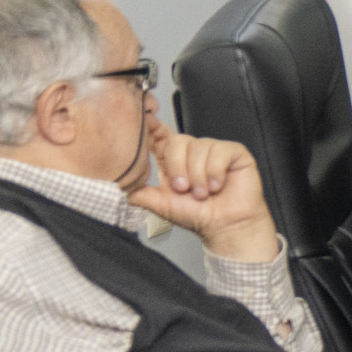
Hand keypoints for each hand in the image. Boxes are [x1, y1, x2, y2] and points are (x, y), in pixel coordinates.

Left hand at [130, 121, 279, 264]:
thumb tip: (117, 185)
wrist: (225, 227)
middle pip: (177, 141)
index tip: (147, 125)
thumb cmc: (198, 216)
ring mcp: (214, 151)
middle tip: (183, 188)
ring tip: (203, 193)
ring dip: (198, 176)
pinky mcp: (234, 153)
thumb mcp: (160, 204)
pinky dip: (215, 172)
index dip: (154, 128)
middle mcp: (193, 152)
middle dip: (177, 167)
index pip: (161, 135)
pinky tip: (217, 186)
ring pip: (199, 148)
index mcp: (174, 161)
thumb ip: (139, 192)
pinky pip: (219, 152)